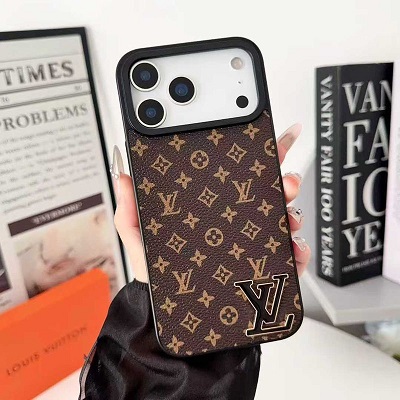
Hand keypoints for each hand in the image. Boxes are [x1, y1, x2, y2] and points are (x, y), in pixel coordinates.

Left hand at [113, 124, 310, 282]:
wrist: (169, 314)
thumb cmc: (158, 275)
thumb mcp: (141, 239)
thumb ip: (131, 210)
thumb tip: (124, 177)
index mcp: (213, 210)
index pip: (240, 178)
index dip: (262, 156)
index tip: (280, 140)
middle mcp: (236, 225)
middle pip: (271, 195)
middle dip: (286, 183)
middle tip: (287, 183)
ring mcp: (251, 247)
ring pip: (285, 222)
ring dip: (295, 215)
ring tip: (289, 219)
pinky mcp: (262, 272)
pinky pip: (289, 259)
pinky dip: (298, 253)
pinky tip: (293, 250)